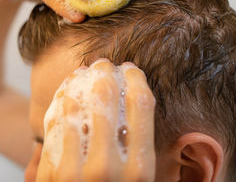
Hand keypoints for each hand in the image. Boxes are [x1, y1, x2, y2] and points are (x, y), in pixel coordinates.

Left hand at [35, 59, 155, 181]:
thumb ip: (156, 155)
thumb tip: (182, 127)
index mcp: (139, 170)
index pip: (141, 104)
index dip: (135, 78)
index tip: (130, 68)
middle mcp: (108, 167)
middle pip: (106, 96)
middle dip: (104, 71)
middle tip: (102, 64)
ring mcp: (76, 171)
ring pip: (75, 105)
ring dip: (77, 82)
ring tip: (81, 72)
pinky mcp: (52, 174)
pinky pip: (54, 125)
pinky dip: (60, 103)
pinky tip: (64, 93)